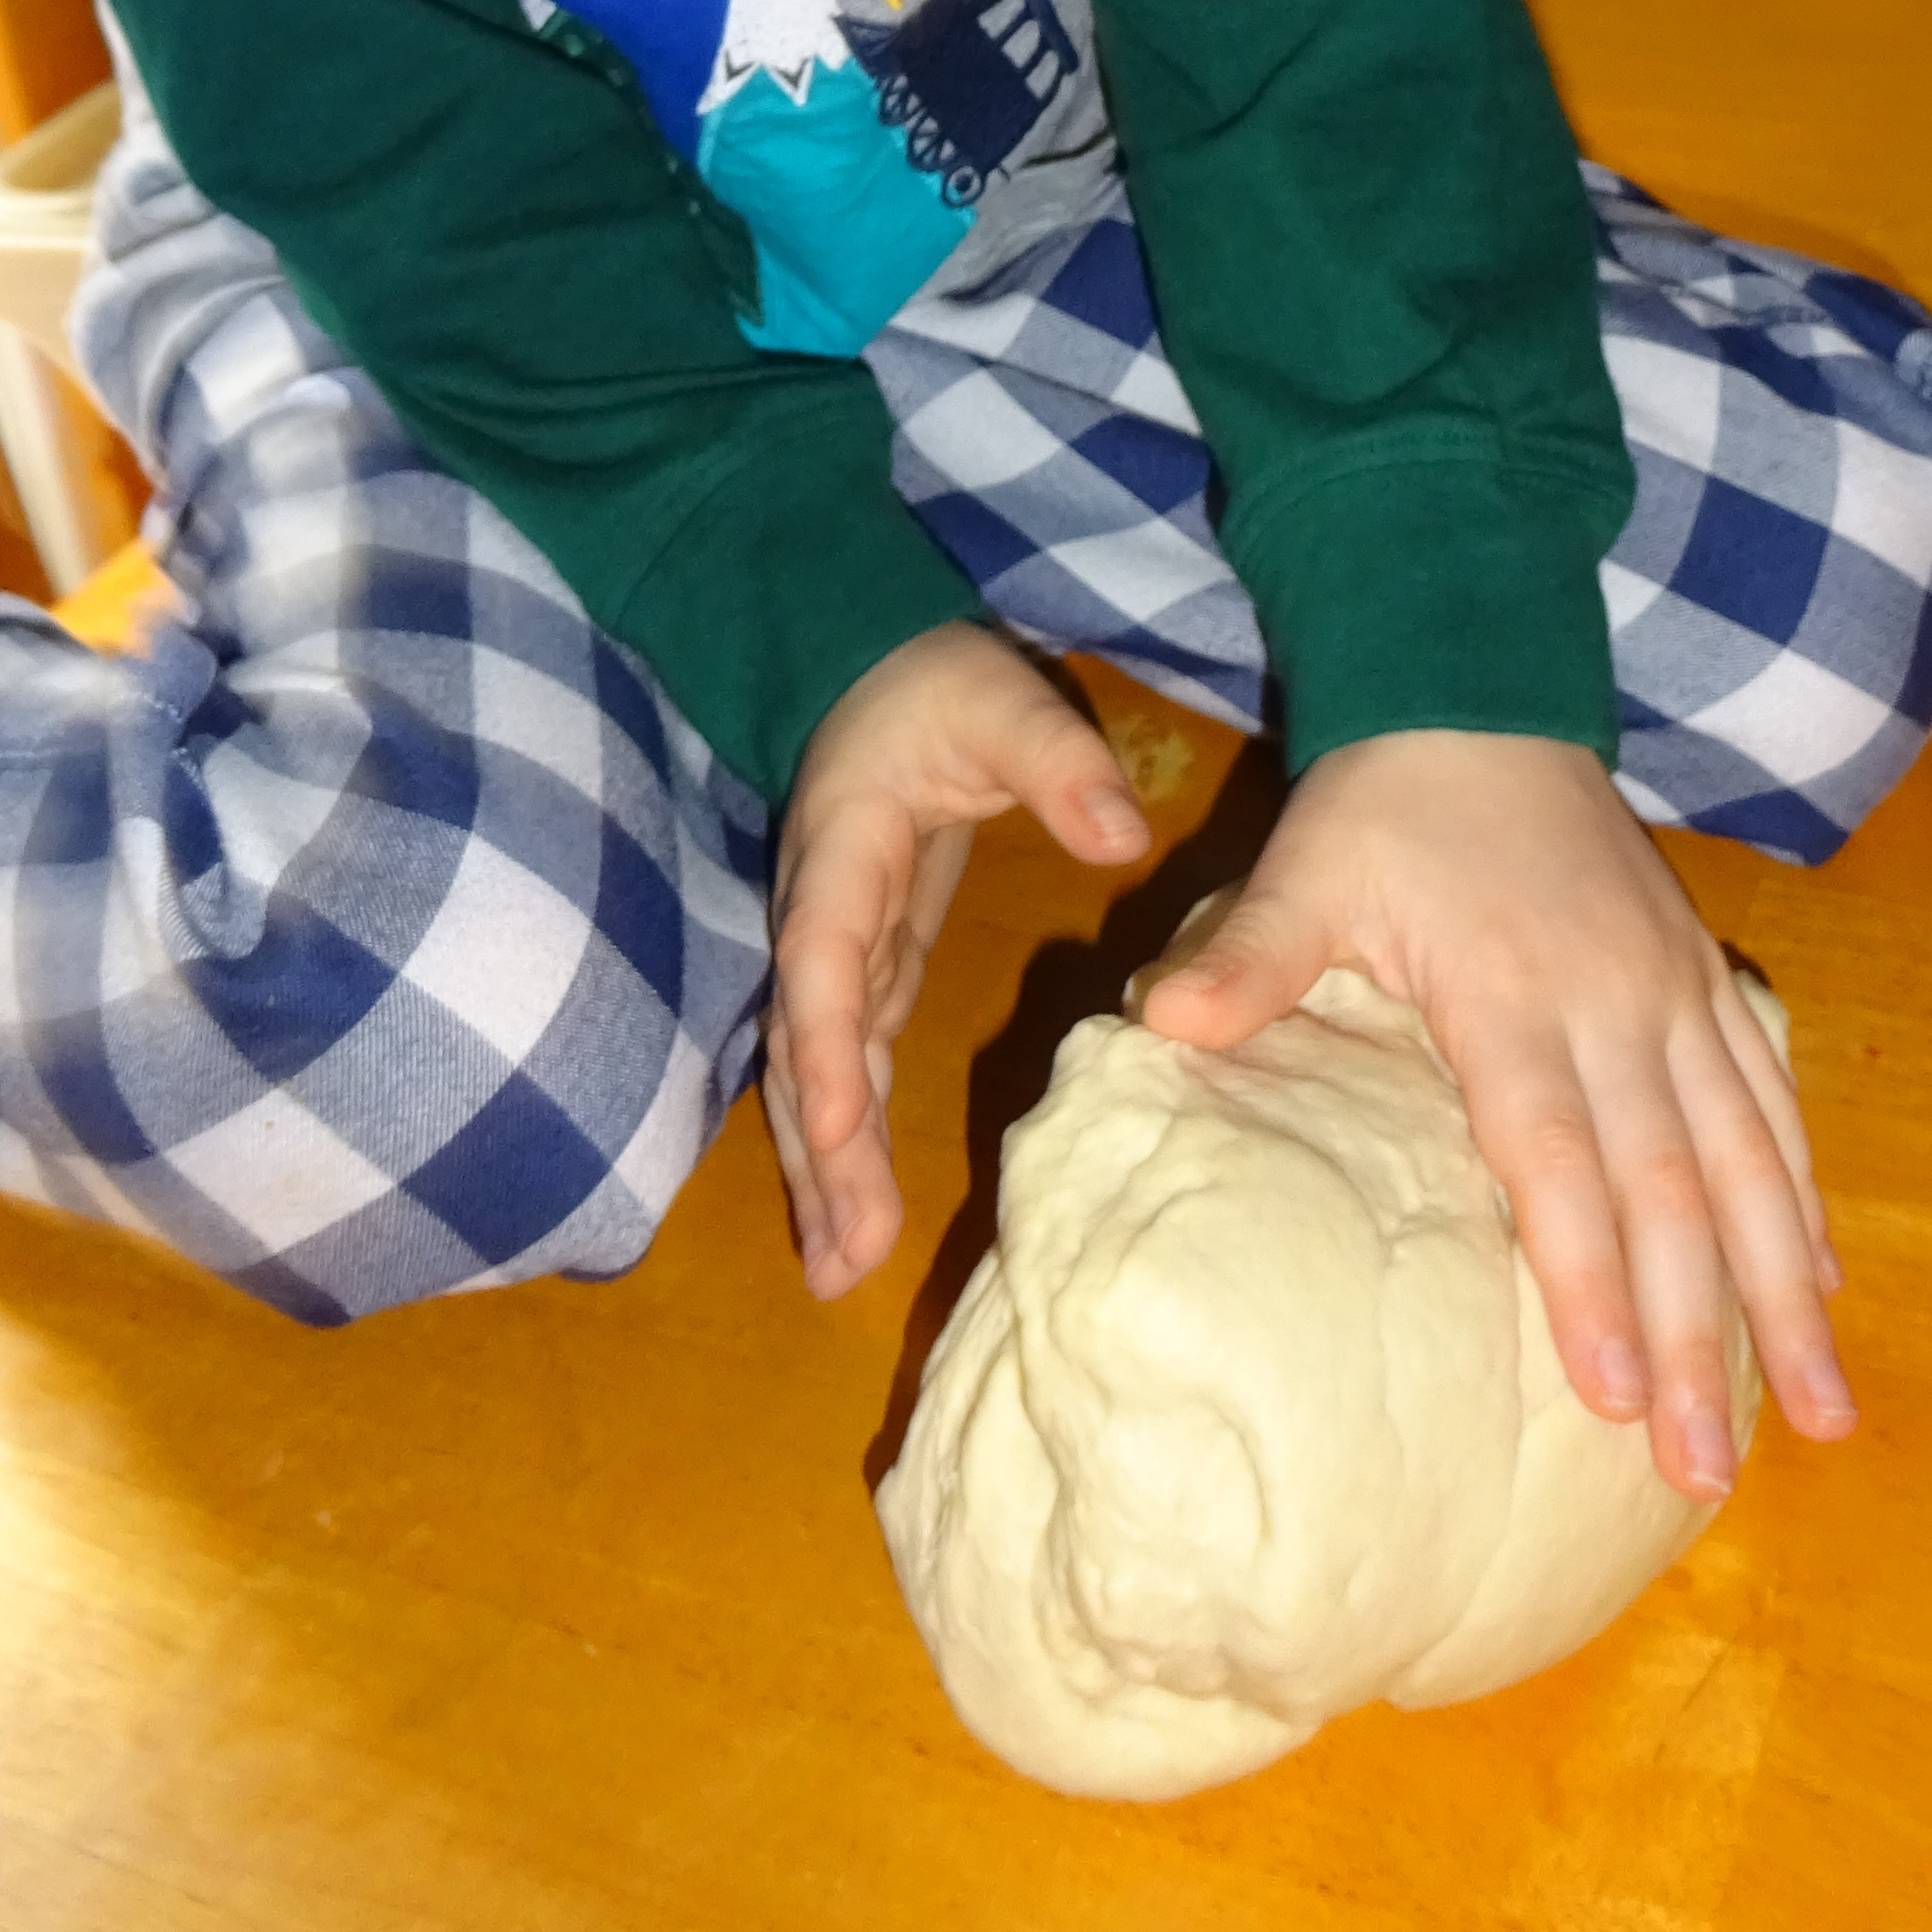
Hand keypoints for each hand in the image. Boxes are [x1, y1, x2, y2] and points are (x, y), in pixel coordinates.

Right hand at [765, 623, 1148, 1296]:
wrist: (870, 659)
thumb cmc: (936, 680)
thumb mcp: (1002, 701)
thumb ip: (1060, 760)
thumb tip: (1127, 834)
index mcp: (843, 851)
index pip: (822, 958)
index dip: (824, 1045)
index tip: (838, 1126)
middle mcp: (821, 913)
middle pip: (804, 1045)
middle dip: (821, 1150)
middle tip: (844, 1258)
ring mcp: (840, 944)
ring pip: (814, 1069)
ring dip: (823, 1167)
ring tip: (837, 1271)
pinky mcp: (869, 960)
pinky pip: (846, 1062)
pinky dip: (846, 1137)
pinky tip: (855, 1211)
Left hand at [1138, 730, 1853, 1501]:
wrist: (1480, 689)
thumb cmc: (1385, 803)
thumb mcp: (1306, 863)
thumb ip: (1250, 954)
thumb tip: (1159, 1022)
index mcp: (1510, 991)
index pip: (1557, 1156)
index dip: (1588, 1276)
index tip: (1608, 1397)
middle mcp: (1614, 1004)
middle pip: (1668, 1190)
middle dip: (1693, 1336)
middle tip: (1707, 1471)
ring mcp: (1675, 994)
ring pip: (1749, 1162)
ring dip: (1784, 1291)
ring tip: (1821, 1415)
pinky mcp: (1706, 981)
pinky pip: (1771, 1102)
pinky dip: (1804, 1198)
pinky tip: (1828, 1288)